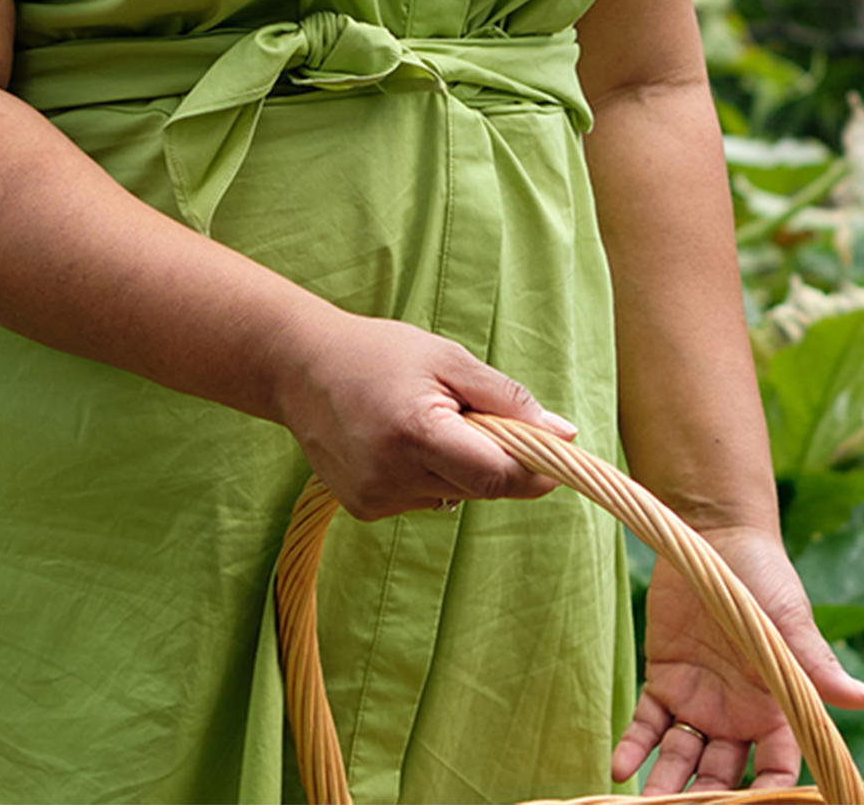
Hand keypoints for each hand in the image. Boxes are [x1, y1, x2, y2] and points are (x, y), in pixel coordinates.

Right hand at [274, 310, 575, 520]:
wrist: (301, 368)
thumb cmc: (380, 353)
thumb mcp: (448, 358)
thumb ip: (507, 398)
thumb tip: (563, 435)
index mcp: (416, 431)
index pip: (496, 475)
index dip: (533, 468)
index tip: (552, 452)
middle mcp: (392, 475)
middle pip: (480, 487)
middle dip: (495, 457)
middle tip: (473, 413)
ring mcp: (375, 497)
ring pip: (454, 495)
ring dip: (460, 466)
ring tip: (425, 420)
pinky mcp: (364, 509)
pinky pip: (425, 499)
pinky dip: (429, 475)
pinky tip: (399, 441)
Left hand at [613, 525, 863, 794]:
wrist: (714, 534)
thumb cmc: (763, 576)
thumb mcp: (790, 620)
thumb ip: (818, 664)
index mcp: (776, 707)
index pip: (777, 769)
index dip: (767, 794)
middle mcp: (738, 715)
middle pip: (724, 775)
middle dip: (706, 799)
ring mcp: (700, 700)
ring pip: (683, 759)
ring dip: (665, 784)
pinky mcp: (665, 679)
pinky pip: (648, 724)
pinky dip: (635, 747)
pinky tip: (620, 767)